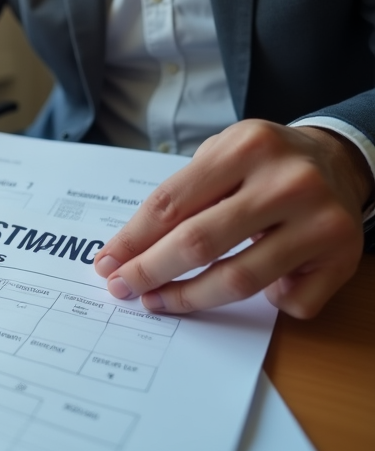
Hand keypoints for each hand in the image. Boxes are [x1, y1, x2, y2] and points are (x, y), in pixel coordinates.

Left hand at [94, 119, 372, 317]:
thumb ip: (178, 197)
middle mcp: (287, 181)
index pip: (172, 203)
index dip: (132, 240)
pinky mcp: (343, 254)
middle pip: (199, 242)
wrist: (339, 160)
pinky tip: (255, 293)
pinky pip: (288, 300)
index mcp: (247, 146)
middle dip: (150, 272)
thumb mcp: (220, 156)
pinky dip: (266, 304)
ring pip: (238, 279)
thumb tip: (125, 253)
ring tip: (157, 301)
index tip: (107, 264)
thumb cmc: (263, 164)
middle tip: (122, 289)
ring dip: (188, 299)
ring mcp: (319, 219)